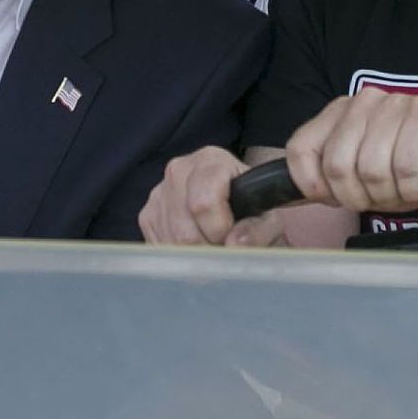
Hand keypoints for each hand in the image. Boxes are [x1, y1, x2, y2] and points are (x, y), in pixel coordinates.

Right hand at [139, 146, 288, 246]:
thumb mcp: (269, 218)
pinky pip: (160, 248)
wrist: (237, 206)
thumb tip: (234, 244)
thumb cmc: (254, 209)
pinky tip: (197, 247)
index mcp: (210, 161)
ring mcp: (159, 192)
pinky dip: (181, 257)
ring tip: (214, 246)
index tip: (232, 236)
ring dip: (195, 257)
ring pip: (172, 243)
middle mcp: (178, 170)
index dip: (219, 230)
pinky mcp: (147, 215)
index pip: (203, 203)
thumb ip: (258, 230)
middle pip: (185, 231)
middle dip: (208, 249)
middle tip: (225, 247)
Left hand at [284, 89, 417, 213]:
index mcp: (339, 111)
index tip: (336, 199)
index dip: (313, 186)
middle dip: (359, 198)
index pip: (300, 149)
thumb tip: (279, 196)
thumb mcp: (357, 174)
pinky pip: (406, 167)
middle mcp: (365, 101)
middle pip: (336, 167)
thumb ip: (322, 178)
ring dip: (392, 196)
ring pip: (372, 170)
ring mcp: (399, 103)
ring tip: (406, 190)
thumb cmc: (407, 172)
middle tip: (382, 198)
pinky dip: (415, 189)